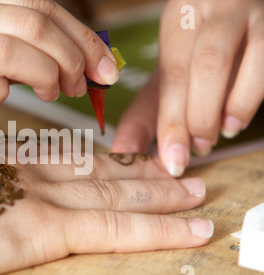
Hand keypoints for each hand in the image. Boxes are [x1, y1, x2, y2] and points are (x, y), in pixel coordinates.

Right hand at [0, 0, 118, 166]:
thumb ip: (3, 51)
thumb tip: (59, 63)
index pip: (36, 3)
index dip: (79, 33)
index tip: (104, 64)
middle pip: (33, 19)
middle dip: (75, 53)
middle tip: (87, 83)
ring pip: (12, 46)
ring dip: (49, 73)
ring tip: (59, 95)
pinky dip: (5, 92)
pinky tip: (6, 100)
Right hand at [0, 146, 212, 274]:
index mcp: (6, 163)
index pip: (68, 159)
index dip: (102, 158)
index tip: (125, 156)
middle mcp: (34, 175)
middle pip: (103, 171)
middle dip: (143, 171)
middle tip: (176, 167)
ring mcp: (47, 200)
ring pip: (120, 194)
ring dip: (162, 195)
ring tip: (195, 191)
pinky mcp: (50, 229)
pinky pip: (117, 229)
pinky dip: (158, 229)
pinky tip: (189, 228)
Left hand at [112, 0, 263, 175]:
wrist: (242, 8)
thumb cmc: (202, 48)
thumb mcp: (171, 71)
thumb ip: (147, 110)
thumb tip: (124, 150)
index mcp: (181, 18)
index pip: (172, 73)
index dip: (170, 122)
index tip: (171, 158)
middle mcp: (216, 8)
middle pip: (204, 66)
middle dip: (197, 119)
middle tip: (195, 149)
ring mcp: (253, 13)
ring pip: (244, 60)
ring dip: (228, 110)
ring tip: (217, 134)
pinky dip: (250, 99)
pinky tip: (236, 120)